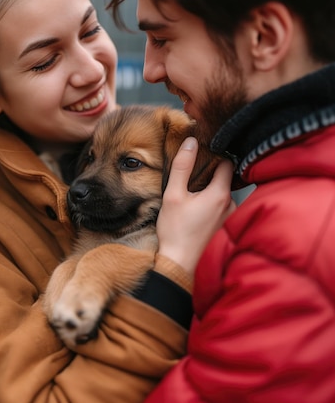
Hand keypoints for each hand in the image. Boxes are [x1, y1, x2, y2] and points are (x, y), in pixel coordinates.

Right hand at [157, 137, 235, 278]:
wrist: (178, 260)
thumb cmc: (175, 230)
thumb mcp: (174, 194)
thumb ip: (182, 166)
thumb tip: (191, 142)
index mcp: (220, 194)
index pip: (227, 162)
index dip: (215, 153)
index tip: (201, 150)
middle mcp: (229, 202)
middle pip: (225, 174)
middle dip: (210, 167)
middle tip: (193, 164)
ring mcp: (226, 213)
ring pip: (221, 187)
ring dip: (208, 182)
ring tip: (190, 181)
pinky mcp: (220, 221)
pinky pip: (218, 199)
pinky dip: (208, 193)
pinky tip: (193, 197)